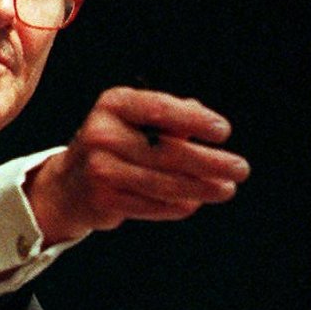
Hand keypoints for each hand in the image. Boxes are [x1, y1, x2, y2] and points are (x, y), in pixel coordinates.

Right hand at [25, 86, 249, 243]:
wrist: (70, 184)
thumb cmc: (116, 144)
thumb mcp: (136, 119)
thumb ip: (172, 116)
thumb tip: (208, 123)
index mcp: (114, 104)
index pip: (160, 109)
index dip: (195, 120)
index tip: (224, 132)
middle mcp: (103, 133)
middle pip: (167, 151)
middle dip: (209, 162)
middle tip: (240, 169)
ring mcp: (100, 169)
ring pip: (163, 183)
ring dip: (201, 189)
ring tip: (227, 189)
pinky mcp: (103, 200)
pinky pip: (151, 205)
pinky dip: (177, 206)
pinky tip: (195, 203)